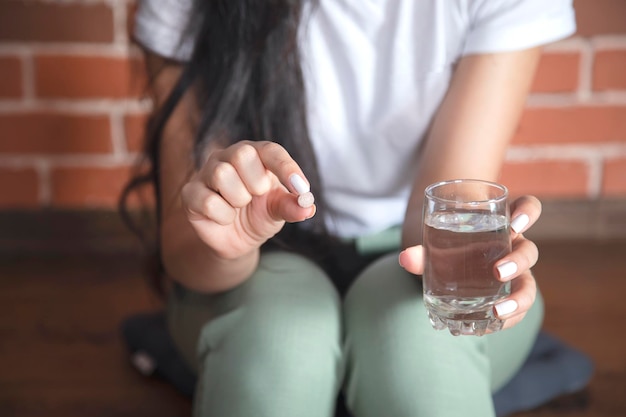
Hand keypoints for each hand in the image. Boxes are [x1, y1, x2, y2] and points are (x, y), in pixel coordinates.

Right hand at [180, 141, 315, 258]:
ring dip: (238, 199)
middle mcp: (228, 157)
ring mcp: (206, 173)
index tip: (301, 188)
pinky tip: (224, 217)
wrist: (236, 241)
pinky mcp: (191, 193)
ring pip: (222, 174)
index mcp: (255, 154)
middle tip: (256, 196)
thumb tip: (307, 207)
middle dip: (256, 183)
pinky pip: (207, 201)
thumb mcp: (279, 211)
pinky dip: (223, 216)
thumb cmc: (260, 215)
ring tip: (238, 206)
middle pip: (242, 153)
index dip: (286, 167)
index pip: (271, 150)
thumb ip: (292, 206)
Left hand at [399, 195, 540, 330]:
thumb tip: (406, 258)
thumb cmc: (443, 240)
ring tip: (498, 311)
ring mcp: (512, 274)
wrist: (440, 255)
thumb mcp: (433, 240)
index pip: (527, 209)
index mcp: (503, 223)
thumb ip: (422, 249)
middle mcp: (513, 247)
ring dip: (518, 300)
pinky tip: (486, 328)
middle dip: (518, 262)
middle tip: (498, 272)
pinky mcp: (505, 296)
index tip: (514, 223)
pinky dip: (506, 321)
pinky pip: (516, 311)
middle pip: (529, 252)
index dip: (527, 213)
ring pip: (528, 285)